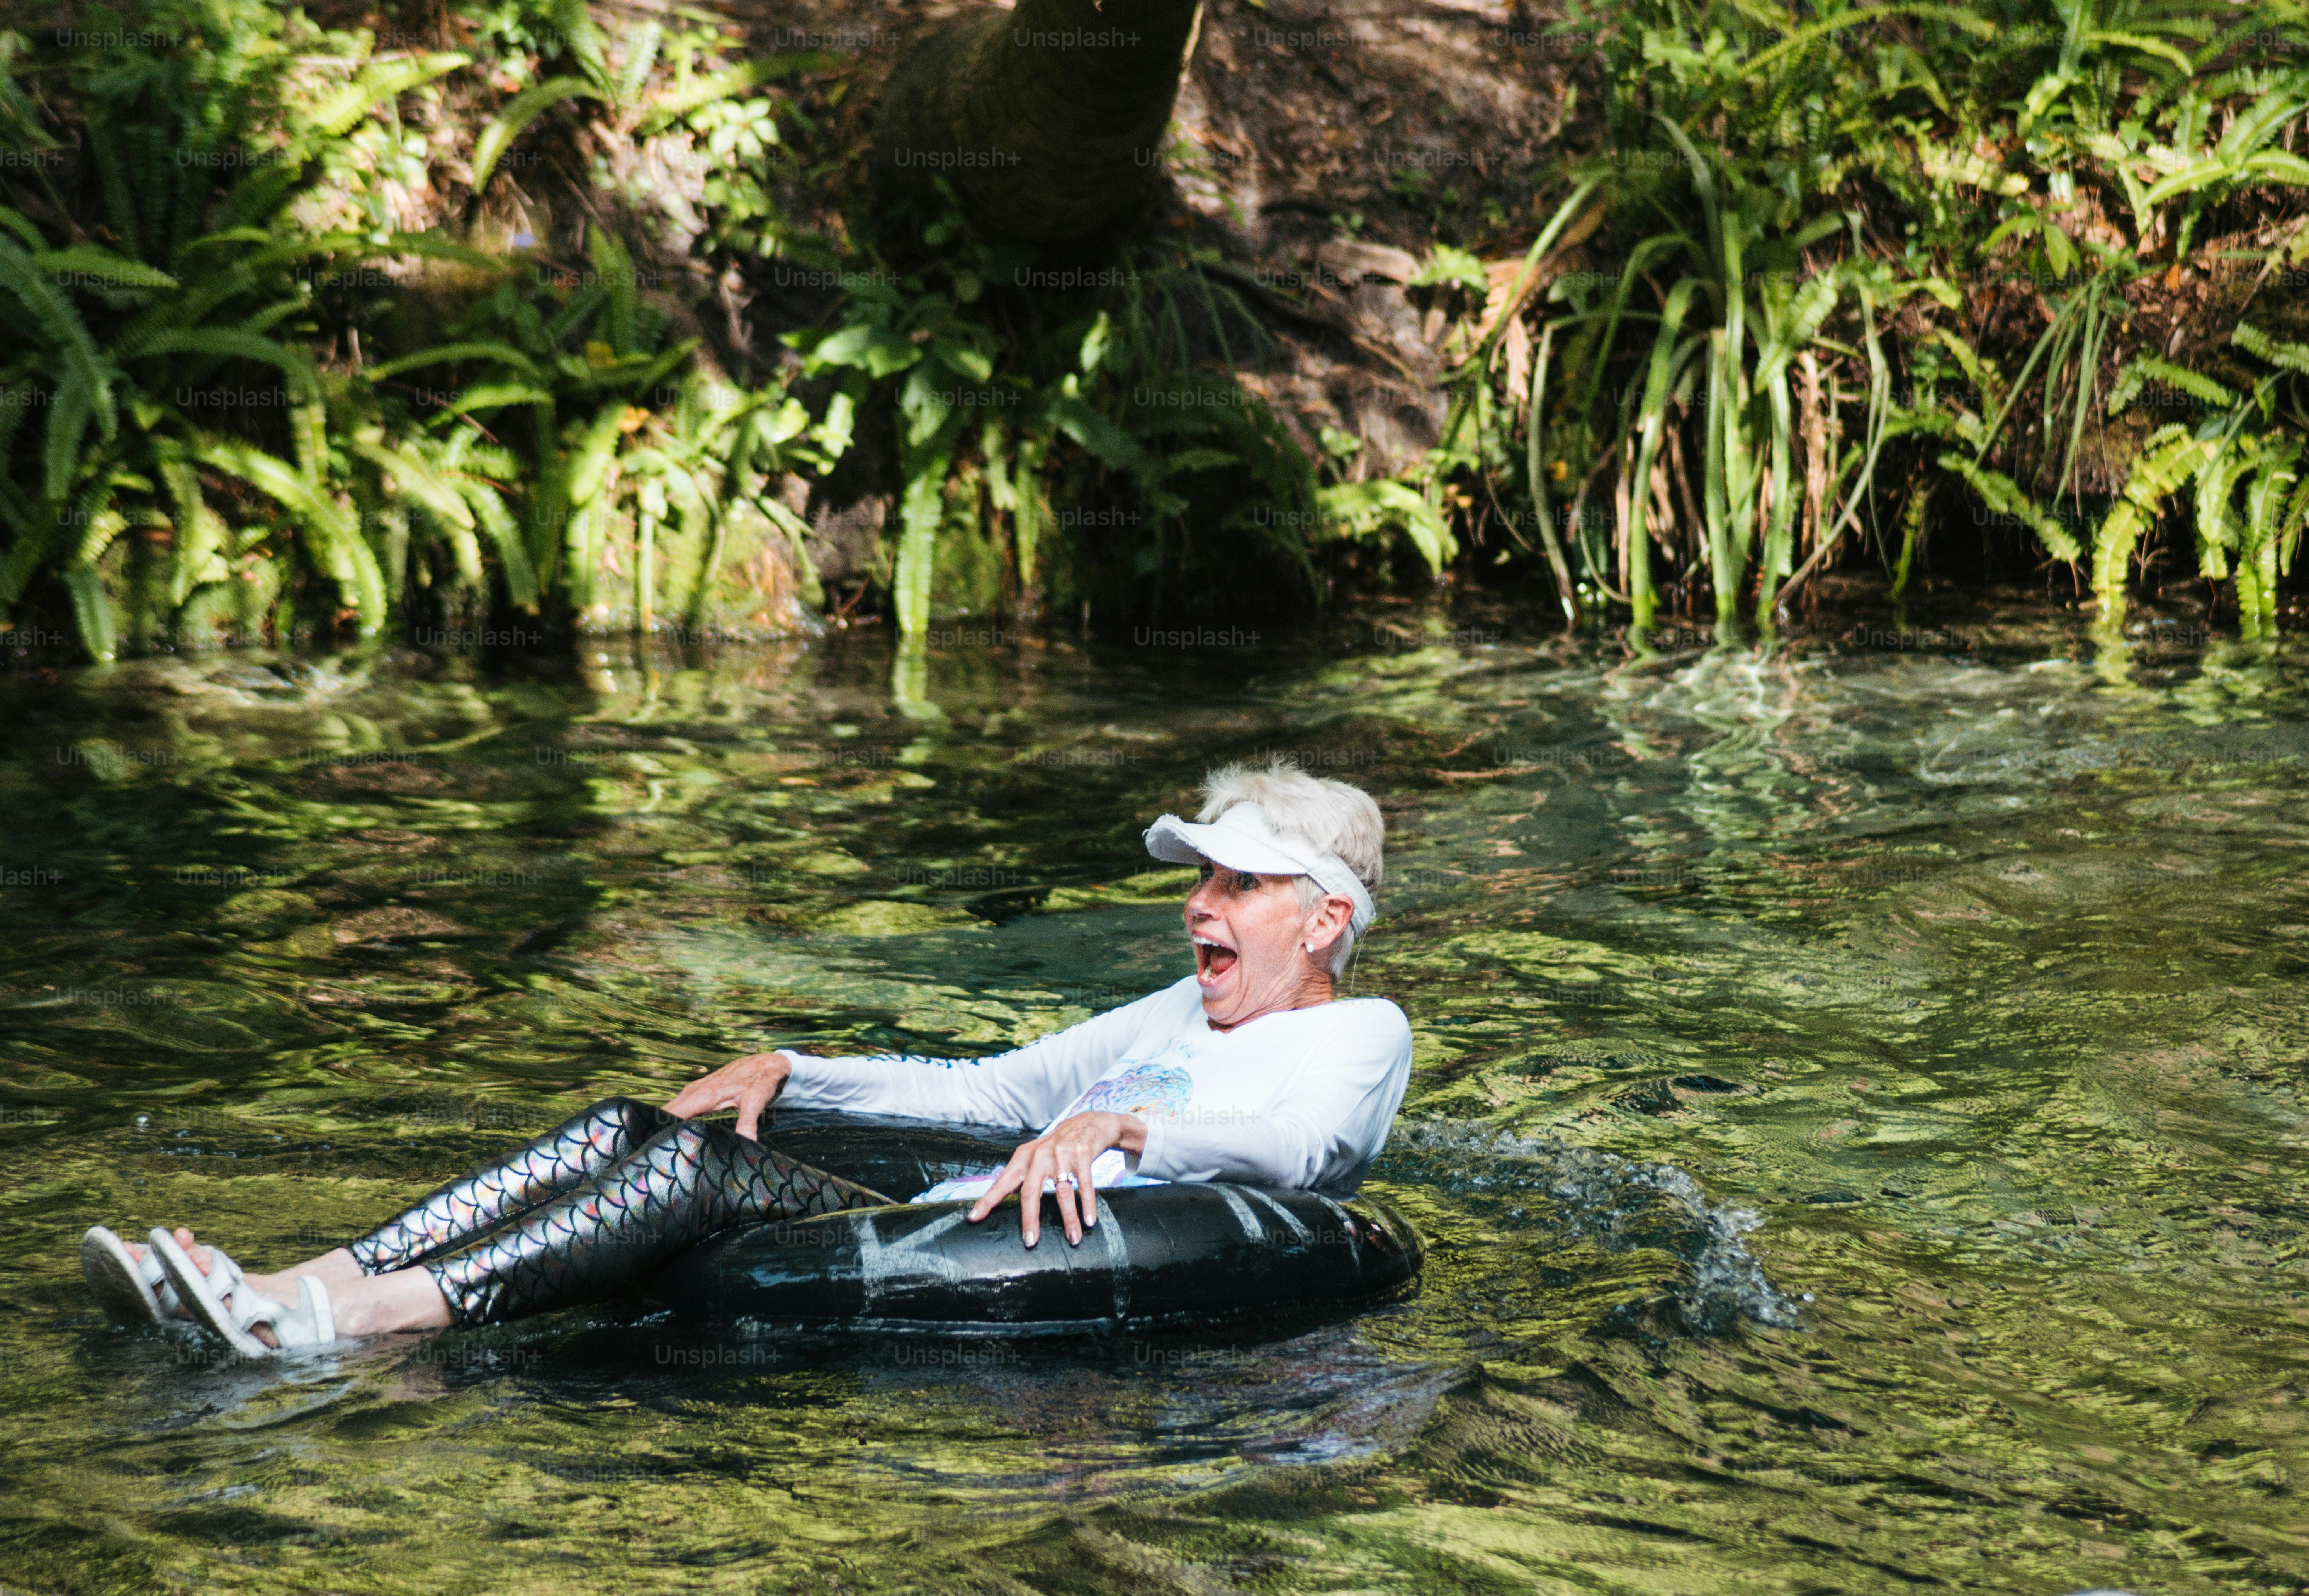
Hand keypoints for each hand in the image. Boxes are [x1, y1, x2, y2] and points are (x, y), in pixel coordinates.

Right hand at [664, 1051, 793, 1139]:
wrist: (765, 1063)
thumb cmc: (759, 1081)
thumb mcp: (756, 1102)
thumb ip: (747, 1122)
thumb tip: (746, 1143)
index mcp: (703, 1095)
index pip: (672, 1113)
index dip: (660, 1129)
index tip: (652, 1146)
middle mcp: (694, 1091)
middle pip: (666, 1111)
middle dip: (656, 1129)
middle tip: (650, 1150)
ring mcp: (695, 1089)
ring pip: (671, 1107)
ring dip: (662, 1122)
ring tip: (655, 1144)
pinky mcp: (698, 1091)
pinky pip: (679, 1105)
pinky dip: (672, 1116)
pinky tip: (670, 1130)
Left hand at [966, 1111, 1146, 1247]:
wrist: (1087, 1124)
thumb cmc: (1056, 1147)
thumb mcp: (1034, 1156)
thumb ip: (1021, 1176)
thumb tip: (1002, 1201)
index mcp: (1024, 1157)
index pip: (1002, 1182)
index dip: (988, 1200)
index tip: (974, 1218)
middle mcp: (1039, 1155)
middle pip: (1030, 1192)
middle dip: (1030, 1220)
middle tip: (1030, 1242)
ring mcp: (1061, 1154)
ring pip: (1062, 1193)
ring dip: (1069, 1219)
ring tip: (1073, 1239)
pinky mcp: (1081, 1154)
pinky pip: (1084, 1186)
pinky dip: (1088, 1205)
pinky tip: (1089, 1221)